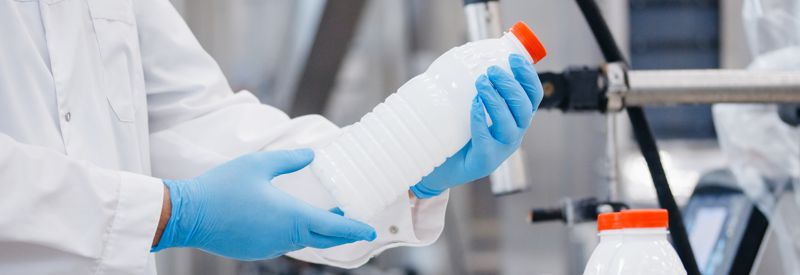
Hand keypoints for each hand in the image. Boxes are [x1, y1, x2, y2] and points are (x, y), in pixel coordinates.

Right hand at [151, 149, 376, 260]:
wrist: (186, 215)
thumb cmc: (221, 187)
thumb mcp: (258, 164)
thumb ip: (288, 160)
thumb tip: (312, 155)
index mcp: (290, 216)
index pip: (333, 228)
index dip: (354, 229)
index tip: (370, 231)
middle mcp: (283, 237)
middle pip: (323, 239)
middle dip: (341, 232)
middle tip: (354, 223)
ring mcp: (269, 247)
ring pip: (302, 241)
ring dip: (317, 231)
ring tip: (326, 217)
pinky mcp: (255, 251)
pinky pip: (283, 243)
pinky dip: (295, 234)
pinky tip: (292, 221)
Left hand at [410, 54, 542, 197]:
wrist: (438, 167)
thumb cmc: (456, 135)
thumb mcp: (469, 107)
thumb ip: (476, 87)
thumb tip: (467, 57)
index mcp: (515, 118)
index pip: (532, 95)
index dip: (527, 76)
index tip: (513, 58)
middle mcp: (513, 134)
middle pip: (525, 108)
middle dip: (510, 86)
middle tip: (491, 71)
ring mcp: (500, 150)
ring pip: (510, 124)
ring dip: (497, 100)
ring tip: (481, 85)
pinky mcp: (484, 161)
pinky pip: (488, 141)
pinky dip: (482, 120)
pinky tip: (474, 106)